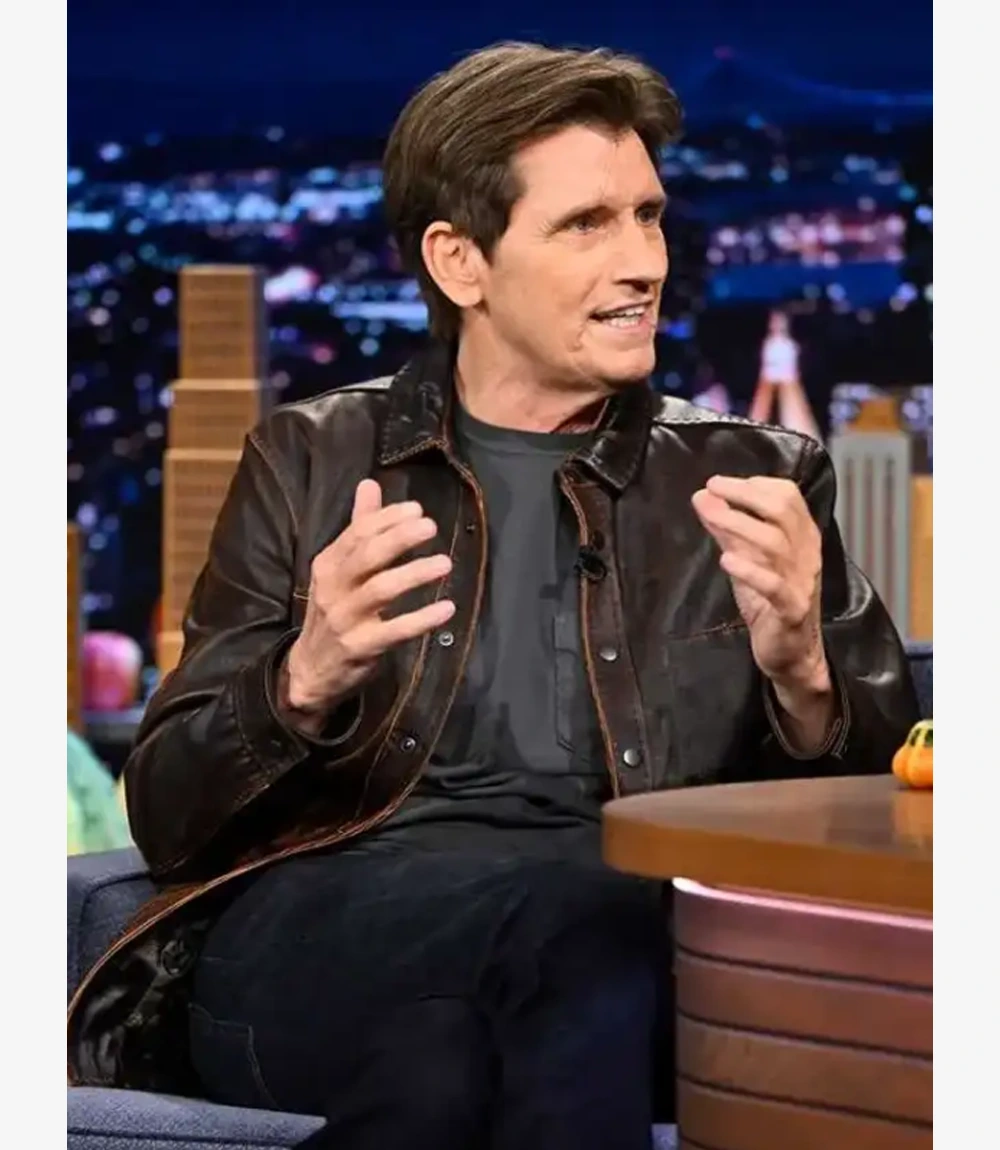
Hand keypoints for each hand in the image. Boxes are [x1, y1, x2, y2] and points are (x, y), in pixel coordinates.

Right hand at [284, 479, 454, 720]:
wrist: (311, 670)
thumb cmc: (334, 612)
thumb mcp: (338, 569)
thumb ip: (357, 528)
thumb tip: (369, 484)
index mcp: (328, 564)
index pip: (357, 533)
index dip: (387, 519)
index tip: (417, 509)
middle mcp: (333, 588)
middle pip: (367, 556)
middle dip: (399, 538)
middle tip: (431, 527)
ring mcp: (345, 618)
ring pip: (381, 590)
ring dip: (414, 574)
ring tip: (445, 563)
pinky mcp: (360, 647)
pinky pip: (395, 631)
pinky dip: (422, 619)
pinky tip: (446, 609)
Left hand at [691, 475, 827, 691]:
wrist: (793, 653)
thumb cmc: (770, 601)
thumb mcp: (747, 558)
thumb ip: (727, 529)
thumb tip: (702, 497)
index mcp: (802, 536)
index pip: (788, 496)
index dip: (755, 484)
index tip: (721, 484)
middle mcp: (806, 553)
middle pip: (783, 511)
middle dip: (746, 495)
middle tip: (713, 487)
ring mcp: (801, 581)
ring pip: (776, 544)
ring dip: (741, 526)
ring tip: (713, 517)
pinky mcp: (791, 610)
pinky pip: (774, 586)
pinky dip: (750, 571)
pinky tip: (726, 560)